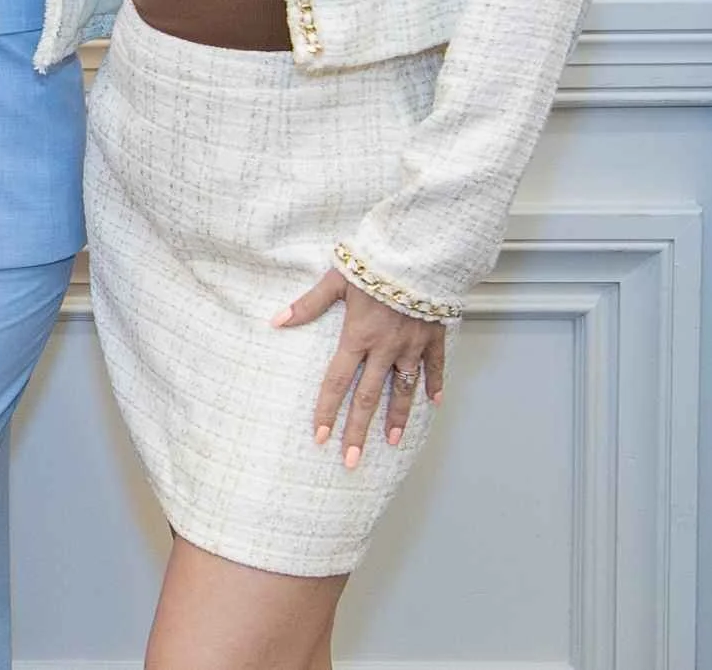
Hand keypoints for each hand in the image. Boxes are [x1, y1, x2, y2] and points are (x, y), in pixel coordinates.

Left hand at [273, 266, 447, 468]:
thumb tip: (276, 321)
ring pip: (403, 389)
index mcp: (357, 336)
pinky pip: (435, 366)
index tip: (321, 437)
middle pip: (368, 397)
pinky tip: (435, 403)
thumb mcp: (336, 280)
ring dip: (397, 417)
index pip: (337, 381)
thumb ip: (308, 304)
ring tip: (391, 442)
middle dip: (358, 431)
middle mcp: (385, 348)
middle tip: (352, 460)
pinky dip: (435, 385)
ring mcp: (412, 346)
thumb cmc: (375, 262)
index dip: (327, 410)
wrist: (420, 251)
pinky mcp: (433, 337)